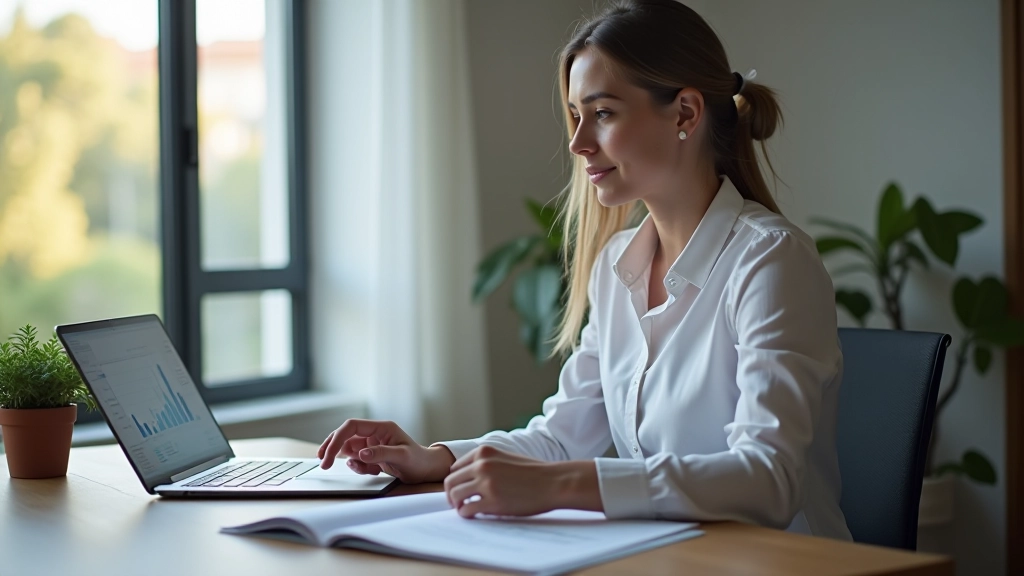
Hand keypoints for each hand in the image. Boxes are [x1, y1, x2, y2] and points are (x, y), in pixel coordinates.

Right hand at [317, 419, 454, 483]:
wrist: (425, 470)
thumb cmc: (418, 460)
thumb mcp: (402, 457)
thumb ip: (381, 453)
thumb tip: (361, 453)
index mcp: (381, 428)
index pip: (351, 426)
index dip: (337, 438)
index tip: (329, 454)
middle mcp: (374, 433)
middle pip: (344, 435)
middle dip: (332, 448)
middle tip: (324, 463)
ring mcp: (371, 444)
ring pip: (348, 449)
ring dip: (351, 461)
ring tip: (370, 470)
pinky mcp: (370, 454)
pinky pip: (355, 460)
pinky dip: (359, 468)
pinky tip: (373, 471)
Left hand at [443, 445, 600, 517]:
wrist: (554, 482)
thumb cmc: (533, 472)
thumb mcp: (506, 458)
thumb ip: (486, 464)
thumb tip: (467, 480)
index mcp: (484, 452)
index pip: (455, 468)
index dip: (456, 481)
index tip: (460, 490)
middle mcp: (482, 465)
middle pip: (450, 482)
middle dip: (451, 495)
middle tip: (457, 504)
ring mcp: (486, 483)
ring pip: (455, 496)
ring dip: (457, 505)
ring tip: (466, 509)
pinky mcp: (492, 501)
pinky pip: (467, 510)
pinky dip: (466, 514)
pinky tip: (474, 515)